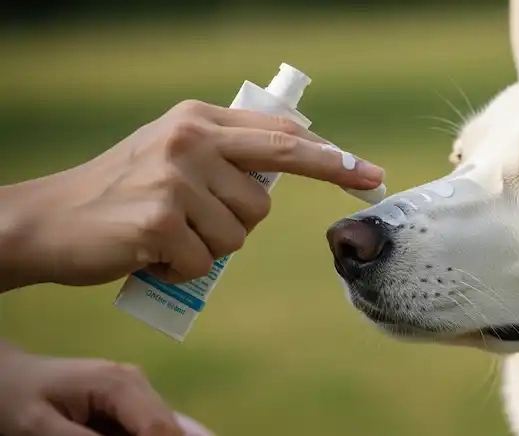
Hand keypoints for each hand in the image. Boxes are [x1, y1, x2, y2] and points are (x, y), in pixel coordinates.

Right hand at [0, 99, 384, 289]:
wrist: (51, 220)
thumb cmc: (122, 191)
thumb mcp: (174, 152)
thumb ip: (228, 152)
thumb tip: (293, 162)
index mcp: (201, 119)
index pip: (285, 138)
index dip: (332, 160)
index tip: (371, 176)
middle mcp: (192, 139)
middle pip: (263, 198)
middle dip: (239, 220)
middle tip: (193, 219)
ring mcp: (176, 177)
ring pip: (237, 235)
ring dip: (205, 246)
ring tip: (164, 232)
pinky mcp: (161, 218)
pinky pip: (205, 262)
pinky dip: (181, 268)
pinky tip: (149, 251)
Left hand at [0, 341, 209, 435]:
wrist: (3, 377)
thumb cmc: (15, 400)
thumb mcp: (41, 430)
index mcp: (121, 384)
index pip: (160, 429)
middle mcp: (138, 383)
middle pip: (169, 430)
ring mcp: (136, 392)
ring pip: (165, 429)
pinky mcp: (130, 404)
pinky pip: (152, 429)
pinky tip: (162, 434)